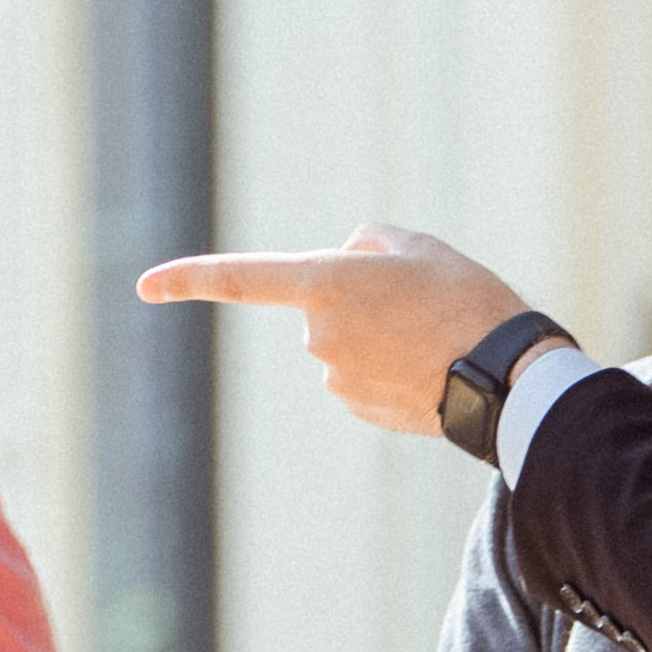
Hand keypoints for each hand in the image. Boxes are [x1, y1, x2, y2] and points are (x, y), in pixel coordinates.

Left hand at [135, 225, 531, 435]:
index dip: (189, 278)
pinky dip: (390, 366)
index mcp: (325, 286)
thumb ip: (365, 244)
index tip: (144, 286)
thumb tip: (344, 262)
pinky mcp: (358, 407)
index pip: (241, 279)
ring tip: (435, 333)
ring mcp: (335, 378)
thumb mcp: (418, 245)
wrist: (507, 376)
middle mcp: (317, 336)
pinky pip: (364, 374)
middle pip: (323, 304)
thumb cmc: (466, 299)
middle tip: (421, 298)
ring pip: (346, 341)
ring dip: (380, 334)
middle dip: (359, 298)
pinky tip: (430, 365)